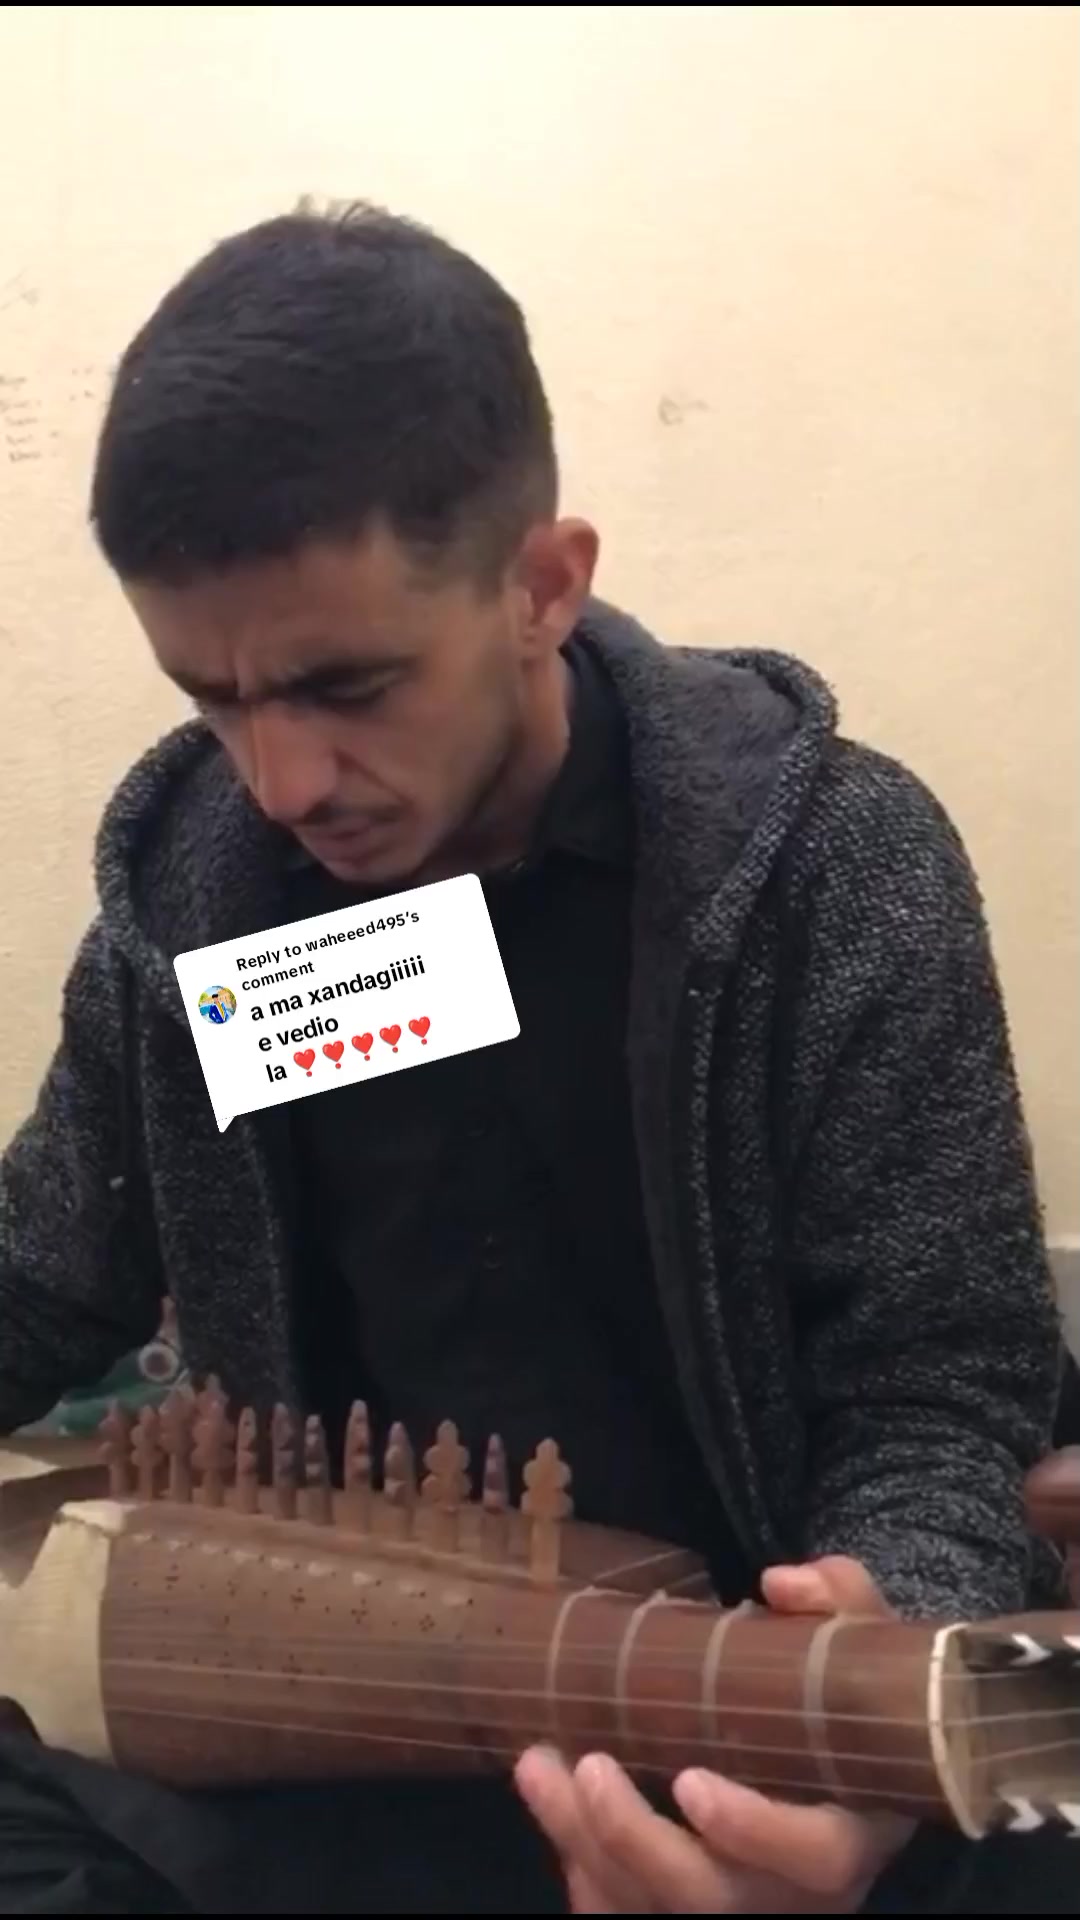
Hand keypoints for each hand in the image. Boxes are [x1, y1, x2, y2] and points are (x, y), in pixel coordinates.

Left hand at [514, 1555, 912, 1913]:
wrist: (835, 1757)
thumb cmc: (841, 1700)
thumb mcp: (861, 1643)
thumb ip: (837, 1601)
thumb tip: (779, 1584)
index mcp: (844, 1834)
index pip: (812, 1858)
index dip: (752, 1830)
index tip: (689, 1781)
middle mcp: (785, 1890)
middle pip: (706, 1895)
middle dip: (634, 1838)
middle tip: (589, 1766)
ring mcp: (730, 1905)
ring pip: (646, 1904)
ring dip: (581, 1841)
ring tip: (538, 1765)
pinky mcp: (676, 1906)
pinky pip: (617, 1909)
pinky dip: (578, 1866)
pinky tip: (550, 1803)